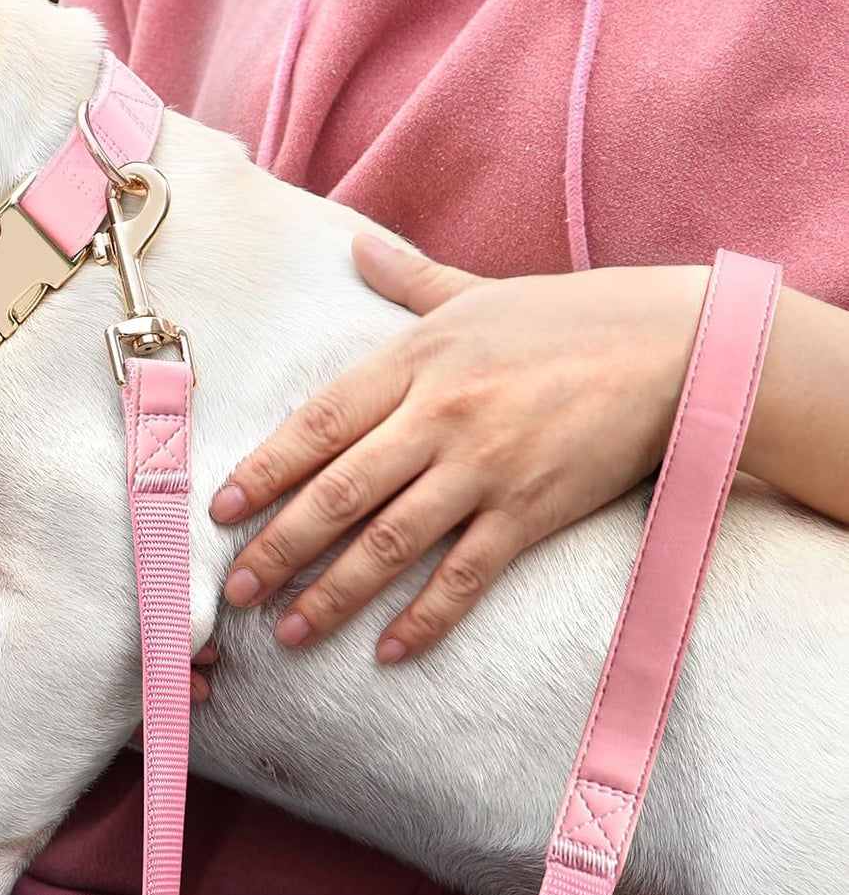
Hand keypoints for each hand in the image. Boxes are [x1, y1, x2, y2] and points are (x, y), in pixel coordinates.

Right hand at [0, 444, 215, 699]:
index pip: (28, 630)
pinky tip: (164, 685)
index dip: (100, 629)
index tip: (167, 632)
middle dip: (128, 665)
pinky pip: (45, 672)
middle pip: (50, 664)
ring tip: (203, 676)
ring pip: (53, 674)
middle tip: (207, 657)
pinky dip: (99, 682)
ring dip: (124, 682)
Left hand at [211, 236, 708, 662]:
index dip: (263, 472)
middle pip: (338, 492)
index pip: (317, 424)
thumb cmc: (564, 317)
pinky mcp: (532, 511)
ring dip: (334, 593)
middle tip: (236, 593)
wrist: (674, 347)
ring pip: (390, 542)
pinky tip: (390, 650)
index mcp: (414, 361)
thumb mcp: (474, 291)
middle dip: (279, 547)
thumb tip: (354, 244)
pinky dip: (427, 616)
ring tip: (291, 633)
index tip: (221, 512)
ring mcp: (485, 468)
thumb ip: (406, 278)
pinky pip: (467, 574)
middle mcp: (439, 416)